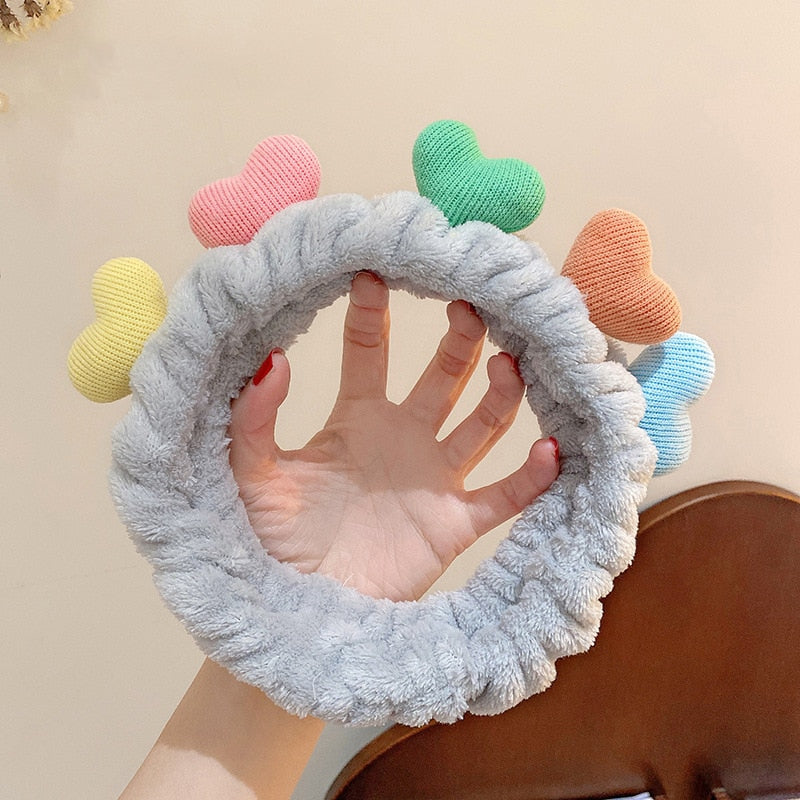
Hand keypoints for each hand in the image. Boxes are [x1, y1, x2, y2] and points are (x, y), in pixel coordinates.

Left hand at [229, 271, 558, 600]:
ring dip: (501, 392)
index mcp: (355, 419)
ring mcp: (433, 479)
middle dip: (457, 339)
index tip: (372, 269)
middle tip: (467, 303)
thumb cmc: (273, 544)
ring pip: (482, 424)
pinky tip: (549, 449)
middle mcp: (402, 438)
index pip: (369, 351)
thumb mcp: (253, 476)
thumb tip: (272, 358)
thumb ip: (255, 419)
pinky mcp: (454, 523)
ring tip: (509, 360)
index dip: (370, 312)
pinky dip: (531, 477)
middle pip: (441, 376)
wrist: (302, 609)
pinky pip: (504, 496)